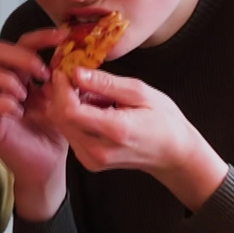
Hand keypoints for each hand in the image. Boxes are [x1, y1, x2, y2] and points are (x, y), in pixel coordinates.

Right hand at [0, 29, 69, 220]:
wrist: (49, 165)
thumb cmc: (54, 131)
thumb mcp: (63, 98)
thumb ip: (63, 77)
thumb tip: (72, 56)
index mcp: (20, 73)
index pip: (22, 43)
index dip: (40, 36)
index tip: (63, 37)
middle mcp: (0, 84)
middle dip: (21, 56)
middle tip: (42, 74)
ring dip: (6, 79)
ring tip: (26, 95)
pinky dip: (3, 103)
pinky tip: (20, 112)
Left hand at [49, 68, 228, 210]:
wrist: (172, 152)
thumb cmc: (163, 120)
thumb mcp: (139, 92)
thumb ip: (106, 83)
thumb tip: (77, 72)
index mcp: (115, 130)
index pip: (70, 110)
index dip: (62, 88)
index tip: (65, 70)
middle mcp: (99, 150)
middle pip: (61, 118)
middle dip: (61, 94)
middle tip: (73, 76)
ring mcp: (92, 160)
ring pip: (63, 126)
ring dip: (67, 105)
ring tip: (88, 91)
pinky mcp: (89, 162)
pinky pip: (71, 134)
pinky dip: (74, 117)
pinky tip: (91, 107)